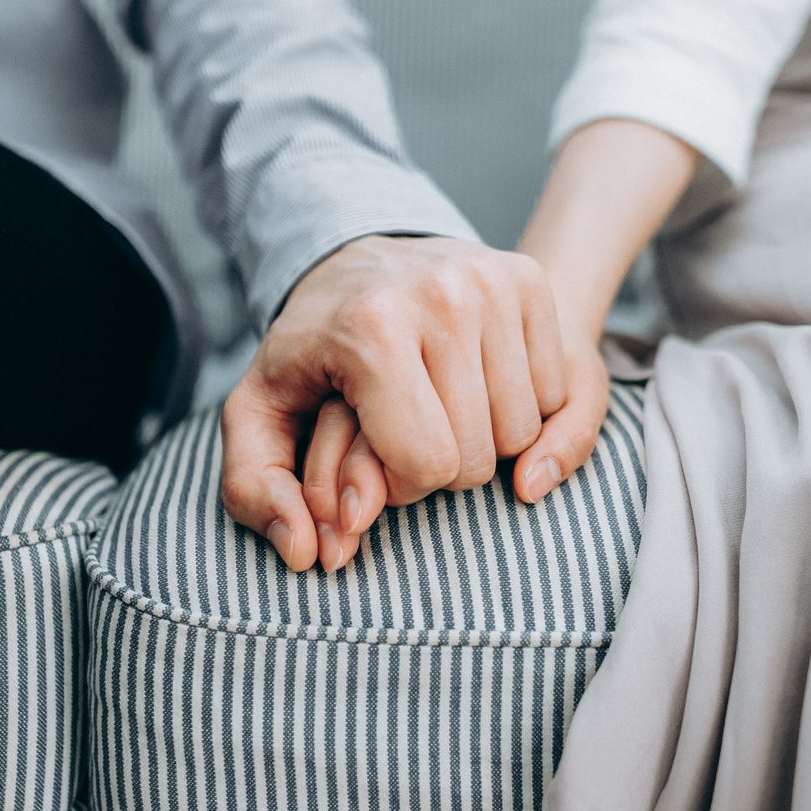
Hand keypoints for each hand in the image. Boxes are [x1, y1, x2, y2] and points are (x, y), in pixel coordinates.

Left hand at [220, 235, 567, 570]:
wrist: (355, 258)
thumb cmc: (312, 351)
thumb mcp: (258, 414)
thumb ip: (256, 490)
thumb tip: (305, 552)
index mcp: (373, 328)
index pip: (426, 464)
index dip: (399, 483)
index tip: (373, 450)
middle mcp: (442, 295)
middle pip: (478, 455)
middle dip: (440, 465)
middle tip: (406, 426)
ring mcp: (492, 281)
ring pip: (524, 432)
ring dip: (484, 439)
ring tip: (438, 403)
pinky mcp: (527, 278)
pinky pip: (555, 394)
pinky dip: (520, 406)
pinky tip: (475, 379)